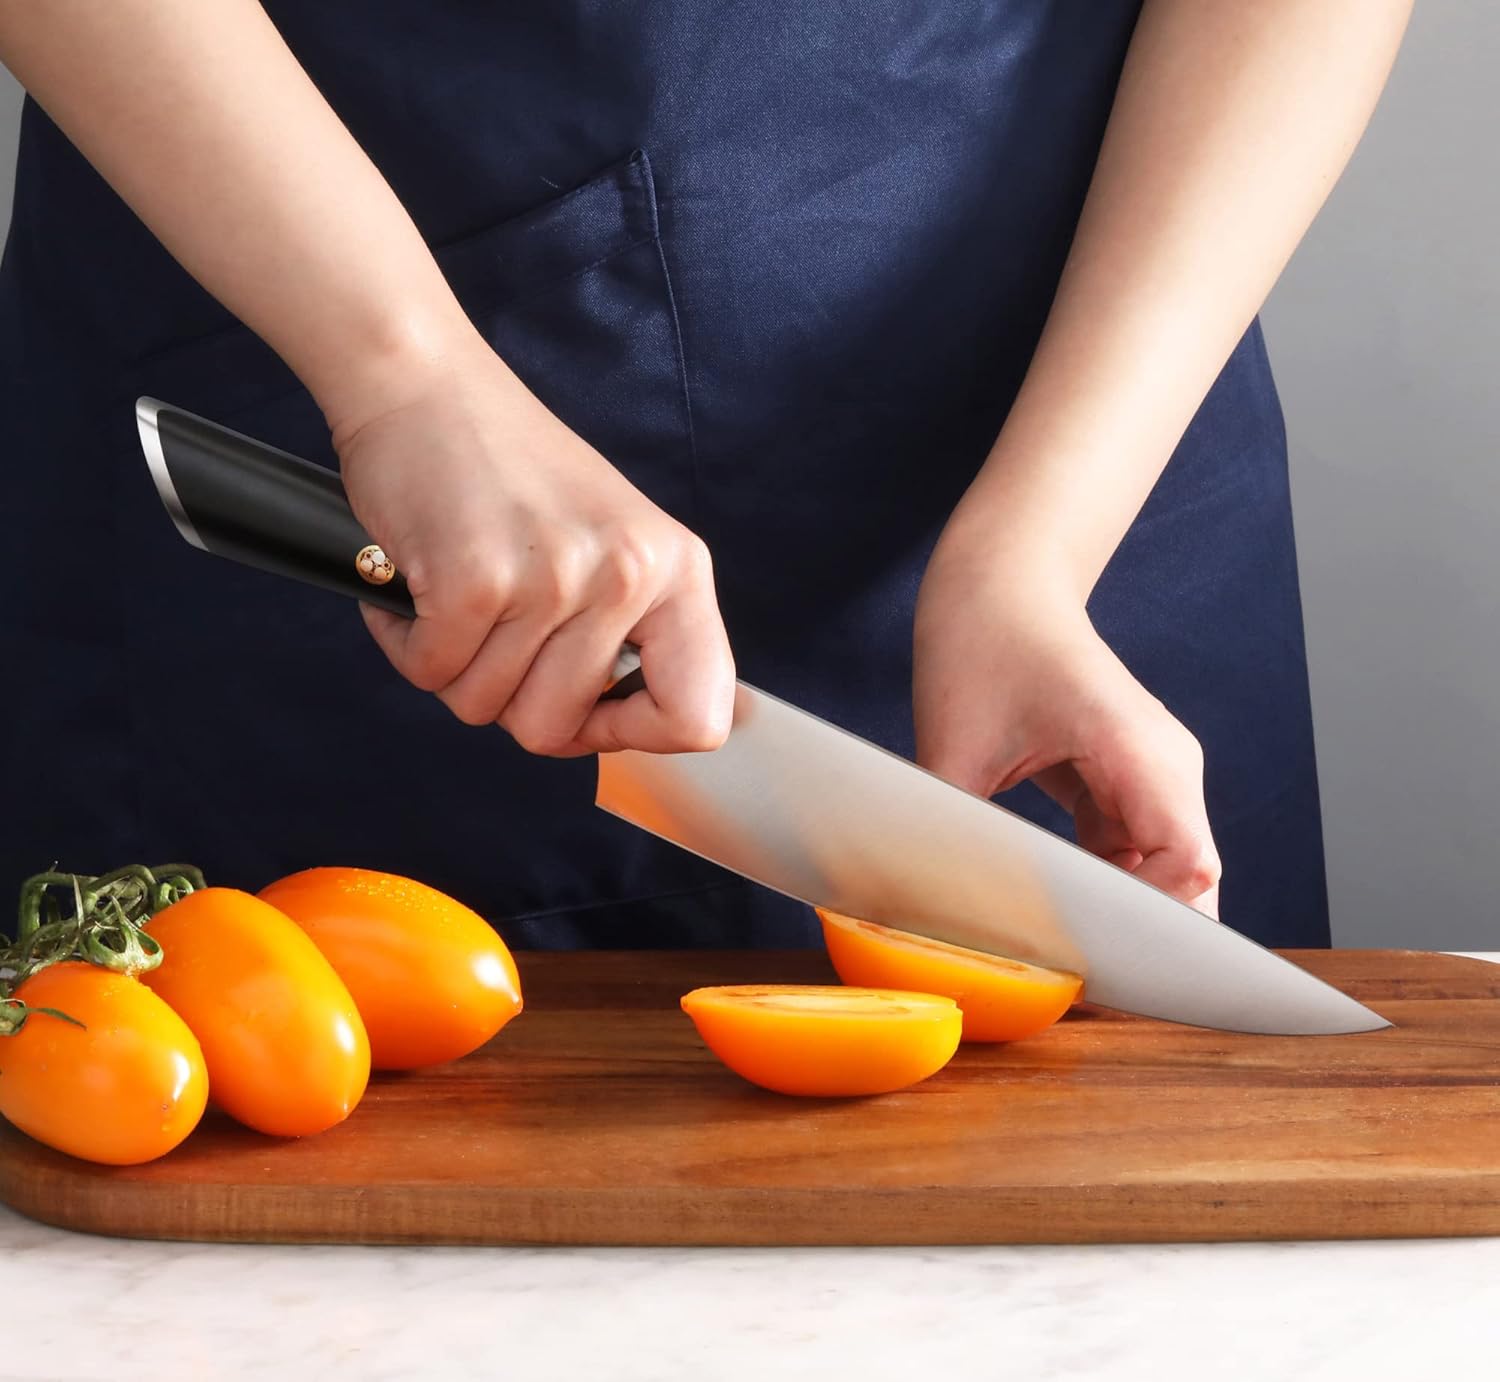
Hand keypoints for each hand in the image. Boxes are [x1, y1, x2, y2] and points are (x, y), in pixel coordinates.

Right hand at [332, 334, 734, 756]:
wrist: (427, 384)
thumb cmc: (511, 470)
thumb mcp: (611, 542)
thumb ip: (631, 633)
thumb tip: (618, 733)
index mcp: (678, 571)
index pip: (698, 716)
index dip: (630, 735)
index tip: (586, 711)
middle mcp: (629, 576)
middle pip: (556, 728)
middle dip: (506, 700)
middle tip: (492, 633)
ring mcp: (554, 578)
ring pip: (484, 707)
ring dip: (453, 666)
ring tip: (457, 597)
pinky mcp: (475, 579)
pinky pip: (431, 674)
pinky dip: (408, 643)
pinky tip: (417, 588)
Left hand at [913, 518, 1220, 915]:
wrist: (1000, 583)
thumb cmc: (981, 643)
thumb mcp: (950, 747)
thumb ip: (950, 833)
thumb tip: (928, 907)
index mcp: (1139, 750)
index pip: (1188, 866)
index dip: (1147, 920)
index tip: (1085, 947)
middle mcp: (1164, 766)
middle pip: (1186, 881)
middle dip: (1133, 928)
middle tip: (1066, 965)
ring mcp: (1150, 774)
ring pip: (1157, 874)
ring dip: (1110, 908)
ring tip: (1046, 935)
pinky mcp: (1125, 781)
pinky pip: (1128, 854)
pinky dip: (1093, 884)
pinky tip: (1042, 901)